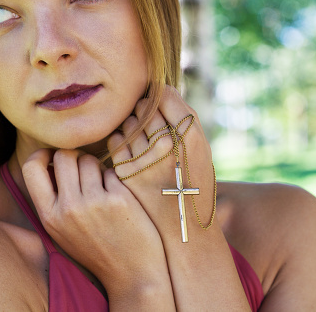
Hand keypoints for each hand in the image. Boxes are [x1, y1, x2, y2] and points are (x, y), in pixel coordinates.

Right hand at [22, 148, 167, 289]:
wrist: (132, 274)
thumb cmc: (96, 249)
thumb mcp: (62, 231)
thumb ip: (53, 200)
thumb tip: (52, 161)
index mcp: (49, 216)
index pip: (31, 167)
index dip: (43, 154)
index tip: (55, 155)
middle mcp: (68, 208)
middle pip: (64, 155)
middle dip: (75, 156)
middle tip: (85, 168)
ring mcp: (94, 203)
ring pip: (89, 160)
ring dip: (96, 167)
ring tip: (103, 186)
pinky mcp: (118, 199)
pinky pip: (111, 172)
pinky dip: (114, 180)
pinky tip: (118, 198)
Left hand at [108, 86, 215, 243]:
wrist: (183, 225)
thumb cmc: (193, 180)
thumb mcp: (200, 146)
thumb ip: (182, 116)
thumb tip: (158, 89)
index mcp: (190, 136)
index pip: (164, 95)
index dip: (161, 98)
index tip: (162, 108)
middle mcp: (166, 146)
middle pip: (145, 107)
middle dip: (146, 112)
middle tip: (154, 129)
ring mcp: (143, 160)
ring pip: (128, 122)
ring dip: (133, 126)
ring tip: (145, 144)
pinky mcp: (124, 172)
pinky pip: (115, 140)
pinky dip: (122, 142)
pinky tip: (134, 154)